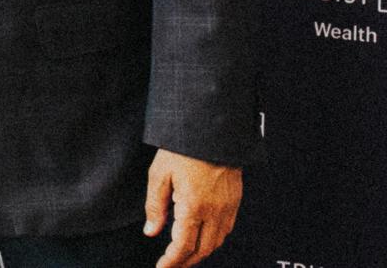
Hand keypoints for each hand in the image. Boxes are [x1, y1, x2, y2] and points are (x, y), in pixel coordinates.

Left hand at [144, 148, 241, 267]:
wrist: (212, 132)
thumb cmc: (183, 149)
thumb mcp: (159, 174)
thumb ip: (155, 206)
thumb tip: (151, 231)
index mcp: (194, 206)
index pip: (183, 245)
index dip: (172, 261)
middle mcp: (214, 211)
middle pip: (202, 250)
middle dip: (186, 262)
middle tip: (171, 266)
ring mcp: (228, 208)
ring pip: (216, 243)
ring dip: (200, 254)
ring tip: (184, 257)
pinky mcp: (234, 202)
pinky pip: (226, 230)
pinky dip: (213, 241)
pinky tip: (202, 239)